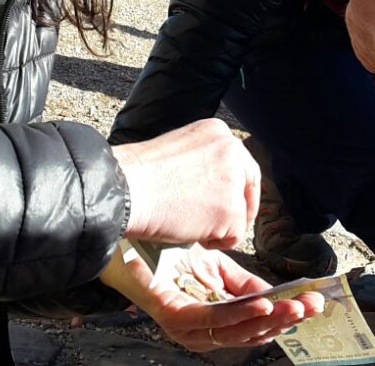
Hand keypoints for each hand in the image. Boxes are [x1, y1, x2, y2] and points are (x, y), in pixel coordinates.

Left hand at [100, 244, 322, 351]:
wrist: (125, 231)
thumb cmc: (166, 249)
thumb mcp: (217, 267)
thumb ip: (245, 285)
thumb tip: (280, 296)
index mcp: (211, 320)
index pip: (255, 327)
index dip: (286, 317)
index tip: (316, 304)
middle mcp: (198, 331)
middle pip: (249, 335)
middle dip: (284, 322)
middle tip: (311, 308)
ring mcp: (183, 327)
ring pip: (234, 333)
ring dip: (267, 320)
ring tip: (292, 307)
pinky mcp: (171, 316)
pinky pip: (211, 320)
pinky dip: (240, 313)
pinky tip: (263, 301)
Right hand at [111, 118, 258, 248]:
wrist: (123, 189)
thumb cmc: (137, 176)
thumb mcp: (178, 152)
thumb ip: (203, 162)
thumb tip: (214, 185)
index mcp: (218, 132)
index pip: (240, 162)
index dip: (234, 188)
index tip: (223, 202)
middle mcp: (232, 150)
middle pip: (250, 185)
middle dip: (238, 209)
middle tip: (219, 225)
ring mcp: (234, 180)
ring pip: (241, 214)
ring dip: (219, 226)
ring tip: (187, 223)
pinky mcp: (231, 209)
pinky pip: (234, 236)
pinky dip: (214, 242)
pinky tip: (189, 231)